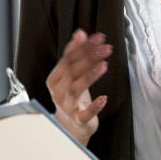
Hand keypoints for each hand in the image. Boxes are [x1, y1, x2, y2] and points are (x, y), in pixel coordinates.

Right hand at [46, 30, 111, 145]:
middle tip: (105, 48)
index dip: (83, 47)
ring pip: (74, 90)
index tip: (98, 38)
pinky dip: (94, 107)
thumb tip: (80, 33)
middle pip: (71, 72)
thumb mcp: (71, 75)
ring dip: (89, 77)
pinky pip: (84, 114)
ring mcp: (67, 107)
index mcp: (55, 79)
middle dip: (89, 58)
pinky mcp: (78, 120)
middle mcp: (58, 92)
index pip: (67, 59)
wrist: (70, 127)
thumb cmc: (72, 97)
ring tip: (103, 65)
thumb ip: (74, 53)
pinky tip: (103, 98)